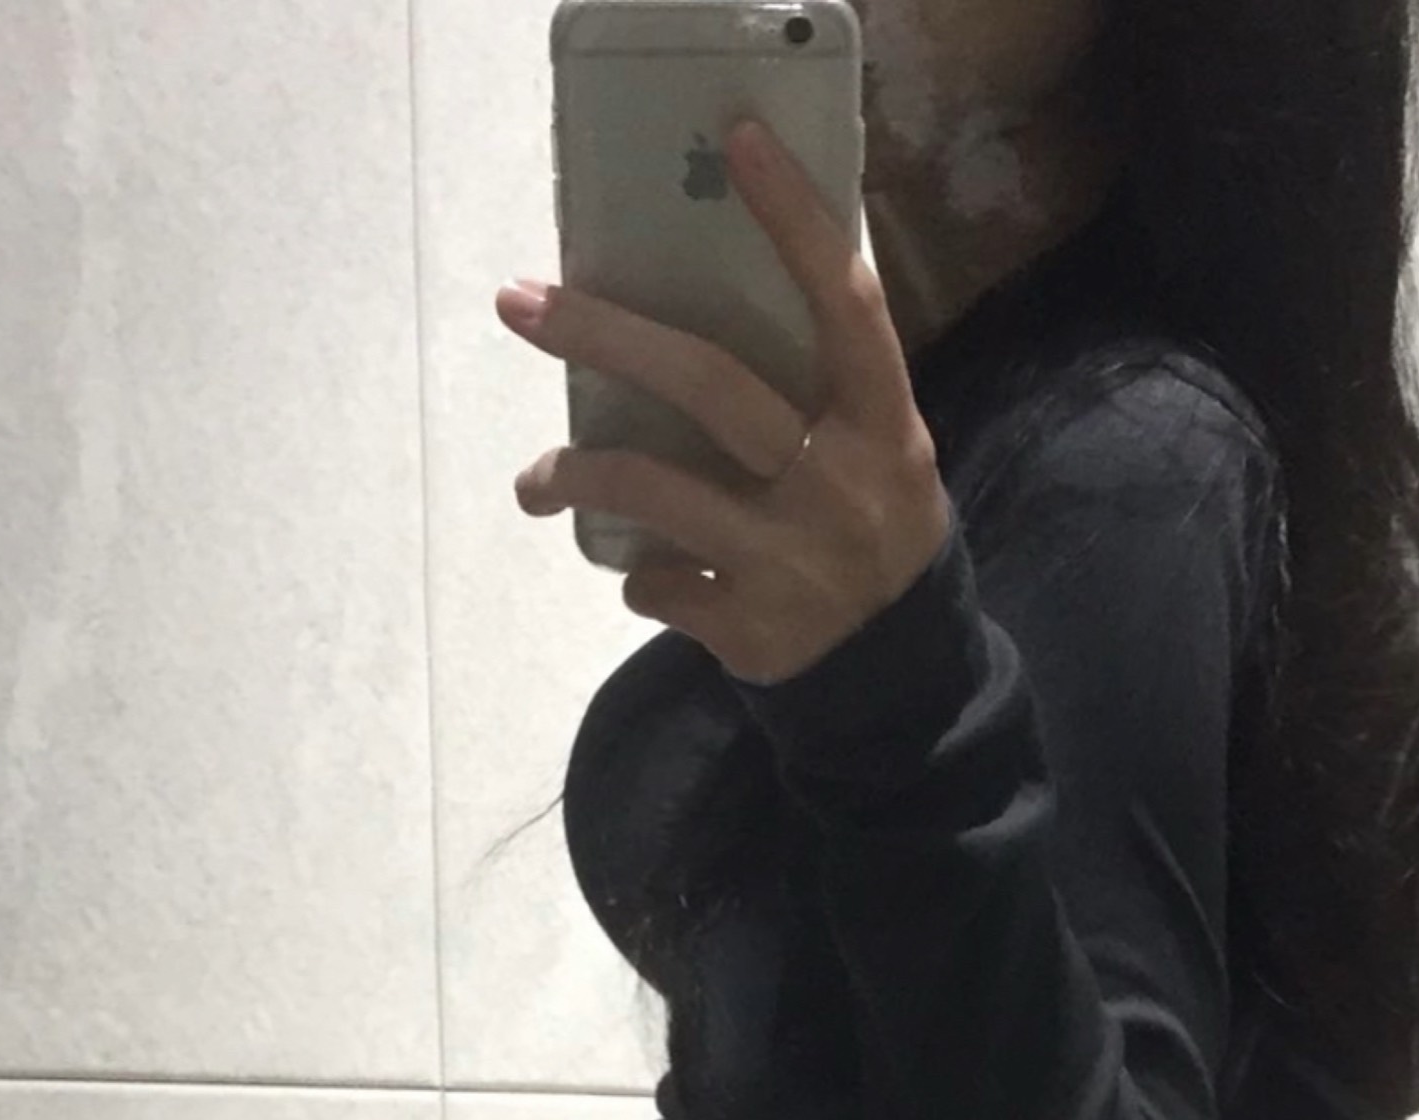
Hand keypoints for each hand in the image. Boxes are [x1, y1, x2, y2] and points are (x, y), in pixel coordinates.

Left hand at [496, 117, 953, 684]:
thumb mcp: (878, 450)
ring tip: (535, 482)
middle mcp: (840, 482)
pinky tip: (645, 575)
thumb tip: (701, 300)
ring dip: (577, 475)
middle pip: (711, 386)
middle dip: (606, 336)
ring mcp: (793, 560)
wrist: (898, 679)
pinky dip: (640, 576)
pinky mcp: (753, 629)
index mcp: (883, 423)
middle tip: (520, 302)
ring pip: (658, 491)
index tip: (739, 142)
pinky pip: (660, 586)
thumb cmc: (868, 528)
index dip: (796, 222)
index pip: (843, 302)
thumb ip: (818, 389)